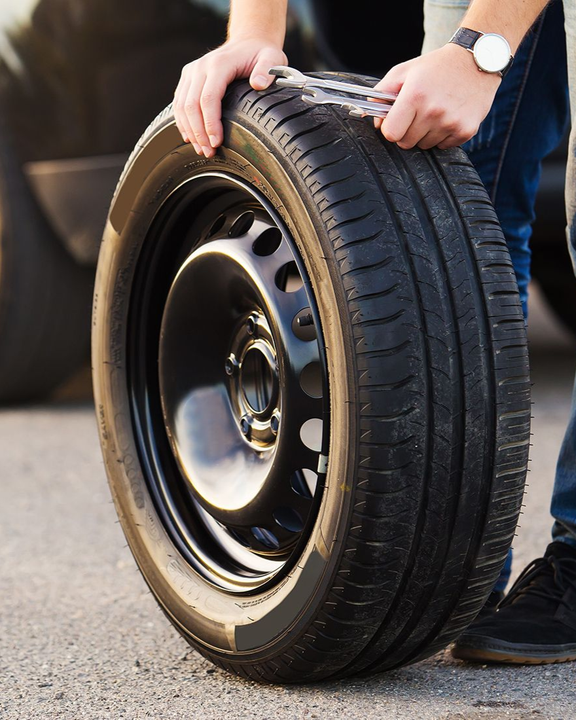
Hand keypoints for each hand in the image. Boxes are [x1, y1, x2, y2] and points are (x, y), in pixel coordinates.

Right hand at [174, 38, 286, 156]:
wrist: (248, 42)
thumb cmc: (261, 54)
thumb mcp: (272, 58)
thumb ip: (267, 70)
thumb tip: (258, 84)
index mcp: (219, 64)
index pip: (208, 98)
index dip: (210, 123)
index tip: (217, 143)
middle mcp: (200, 67)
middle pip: (191, 105)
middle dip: (199, 133)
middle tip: (209, 152)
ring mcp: (192, 72)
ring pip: (181, 106)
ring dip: (190, 131)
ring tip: (202, 149)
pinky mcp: (188, 78)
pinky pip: (179, 103)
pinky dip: (183, 122)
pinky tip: (190, 138)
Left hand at [372, 44, 500, 149]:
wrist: (477, 60)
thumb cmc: (436, 67)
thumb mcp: (404, 72)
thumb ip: (381, 95)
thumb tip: (374, 120)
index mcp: (414, 96)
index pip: (391, 133)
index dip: (390, 129)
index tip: (396, 121)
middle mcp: (433, 111)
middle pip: (406, 143)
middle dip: (407, 131)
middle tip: (417, 114)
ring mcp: (451, 122)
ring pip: (425, 146)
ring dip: (426, 134)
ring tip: (435, 112)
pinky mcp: (466, 130)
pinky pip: (444, 146)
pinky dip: (444, 136)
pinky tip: (448, 116)